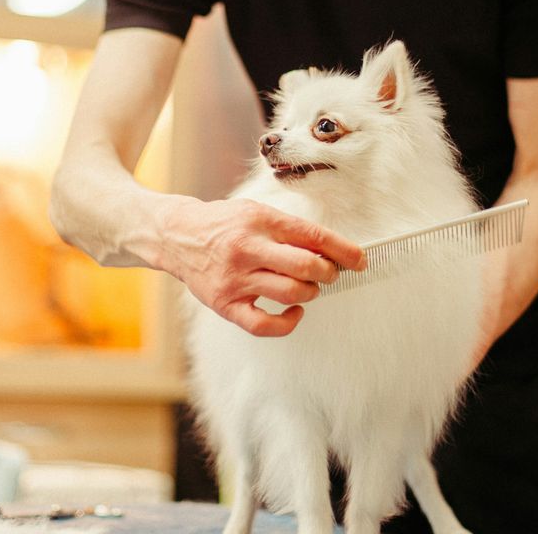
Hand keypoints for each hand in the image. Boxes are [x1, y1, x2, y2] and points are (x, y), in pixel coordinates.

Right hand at [156, 197, 364, 336]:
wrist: (177, 236)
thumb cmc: (223, 225)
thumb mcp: (256, 212)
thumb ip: (289, 229)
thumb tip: (331, 249)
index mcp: (258, 220)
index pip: (312, 235)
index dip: (343, 249)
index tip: (360, 259)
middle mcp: (246, 248)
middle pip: (305, 266)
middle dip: (328, 272)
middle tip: (329, 273)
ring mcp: (235, 279)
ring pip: (290, 293)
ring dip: (311, 292)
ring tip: (308, 287)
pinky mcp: (225, 304)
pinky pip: (264, 325)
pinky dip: (287, 323)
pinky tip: (294, 313)